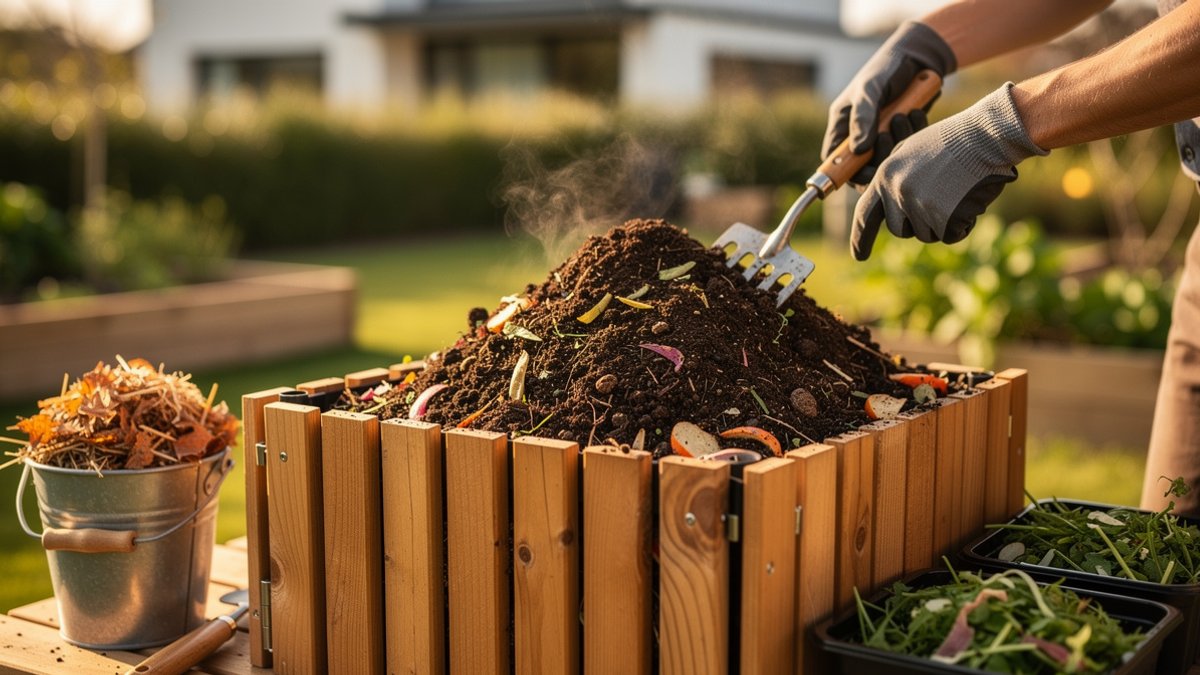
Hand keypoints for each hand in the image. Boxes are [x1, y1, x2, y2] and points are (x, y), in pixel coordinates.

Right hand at [823, 21, 955, 185]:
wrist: (919, 57)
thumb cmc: (886, 68)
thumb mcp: (870, 88)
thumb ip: (863, 117)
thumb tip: (858, 150)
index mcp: (842, 125)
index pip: (836, 160)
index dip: (846, 172)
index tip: (864, 171)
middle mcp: (859, 134)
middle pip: (863, 166)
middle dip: (878, 156)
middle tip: (887, 137)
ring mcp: (881, 134)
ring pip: (888, 158)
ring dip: (899, 141)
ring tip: (905, 115)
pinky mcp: (902, 133)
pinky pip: (907, 146)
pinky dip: (914, 133)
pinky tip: (916, 112)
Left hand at [850, 83, 1048, 260]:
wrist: (986, 135)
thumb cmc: (955, 140)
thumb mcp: (913, 152)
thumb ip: (896, 180)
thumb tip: (887, 210)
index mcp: (885, 176)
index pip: (865, 214)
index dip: (861, 238)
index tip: (859, 257)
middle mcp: (897, 193)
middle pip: (900, 230)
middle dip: (918, 224)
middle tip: (941, 204)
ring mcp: (919, 206)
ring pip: (927, 234)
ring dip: (943, 222)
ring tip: (958, 192)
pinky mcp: (942, 216)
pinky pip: (951, 235)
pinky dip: (963, 225)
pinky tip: (970, 201)